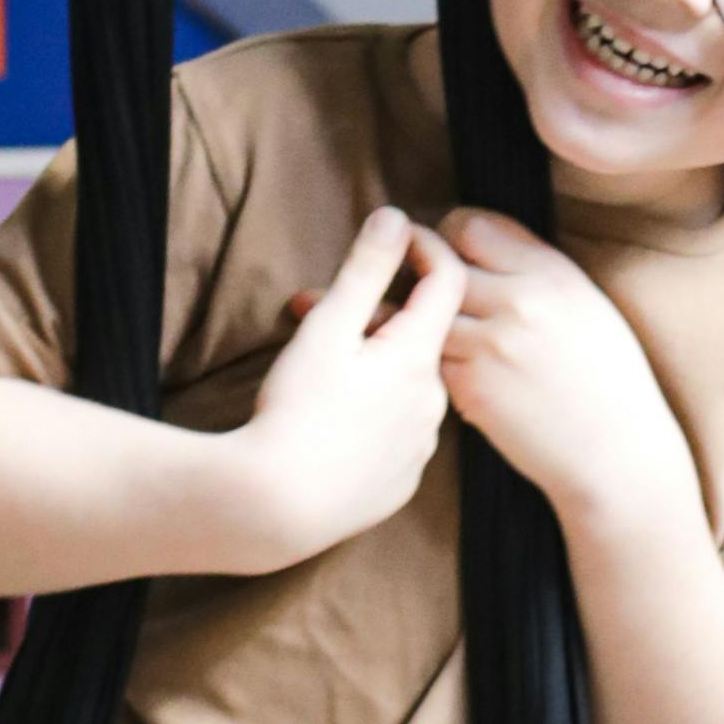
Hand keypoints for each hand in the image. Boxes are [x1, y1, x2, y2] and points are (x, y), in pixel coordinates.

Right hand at [235, 206, 467, 563]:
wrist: (276, 506)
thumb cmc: (296, 411)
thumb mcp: (327, 328)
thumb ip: (366, 269)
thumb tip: (396, 217)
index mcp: (419, 358)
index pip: (447, 283)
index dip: (426, 249)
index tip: (399, 236)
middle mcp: (434, 403)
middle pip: (419, 339)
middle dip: (375, 316)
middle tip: (315, 311)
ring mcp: (420, 448)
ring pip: (406, 387)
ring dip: (372, 368)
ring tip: (316, 370)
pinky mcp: (400, 483)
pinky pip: (396, 433)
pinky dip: (373, 414)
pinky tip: (334, 419)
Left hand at [435, 209, 700, 543]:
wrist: (616, 452)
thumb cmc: (606, 377)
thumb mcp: (584, 303)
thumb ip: (533, 267)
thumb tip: (477, 242)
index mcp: (551, 272)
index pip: (471, 225)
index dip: (452, 235)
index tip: (452, 251)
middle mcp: (520, 302)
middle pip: (437, 260)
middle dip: (425, 269)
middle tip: (424, 285)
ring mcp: (491, 346)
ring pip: (423, 310)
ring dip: (420, 317)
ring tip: (428, 327)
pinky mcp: (470, 388)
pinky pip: (430, 357)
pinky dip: (433, 359)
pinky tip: (452, 368)